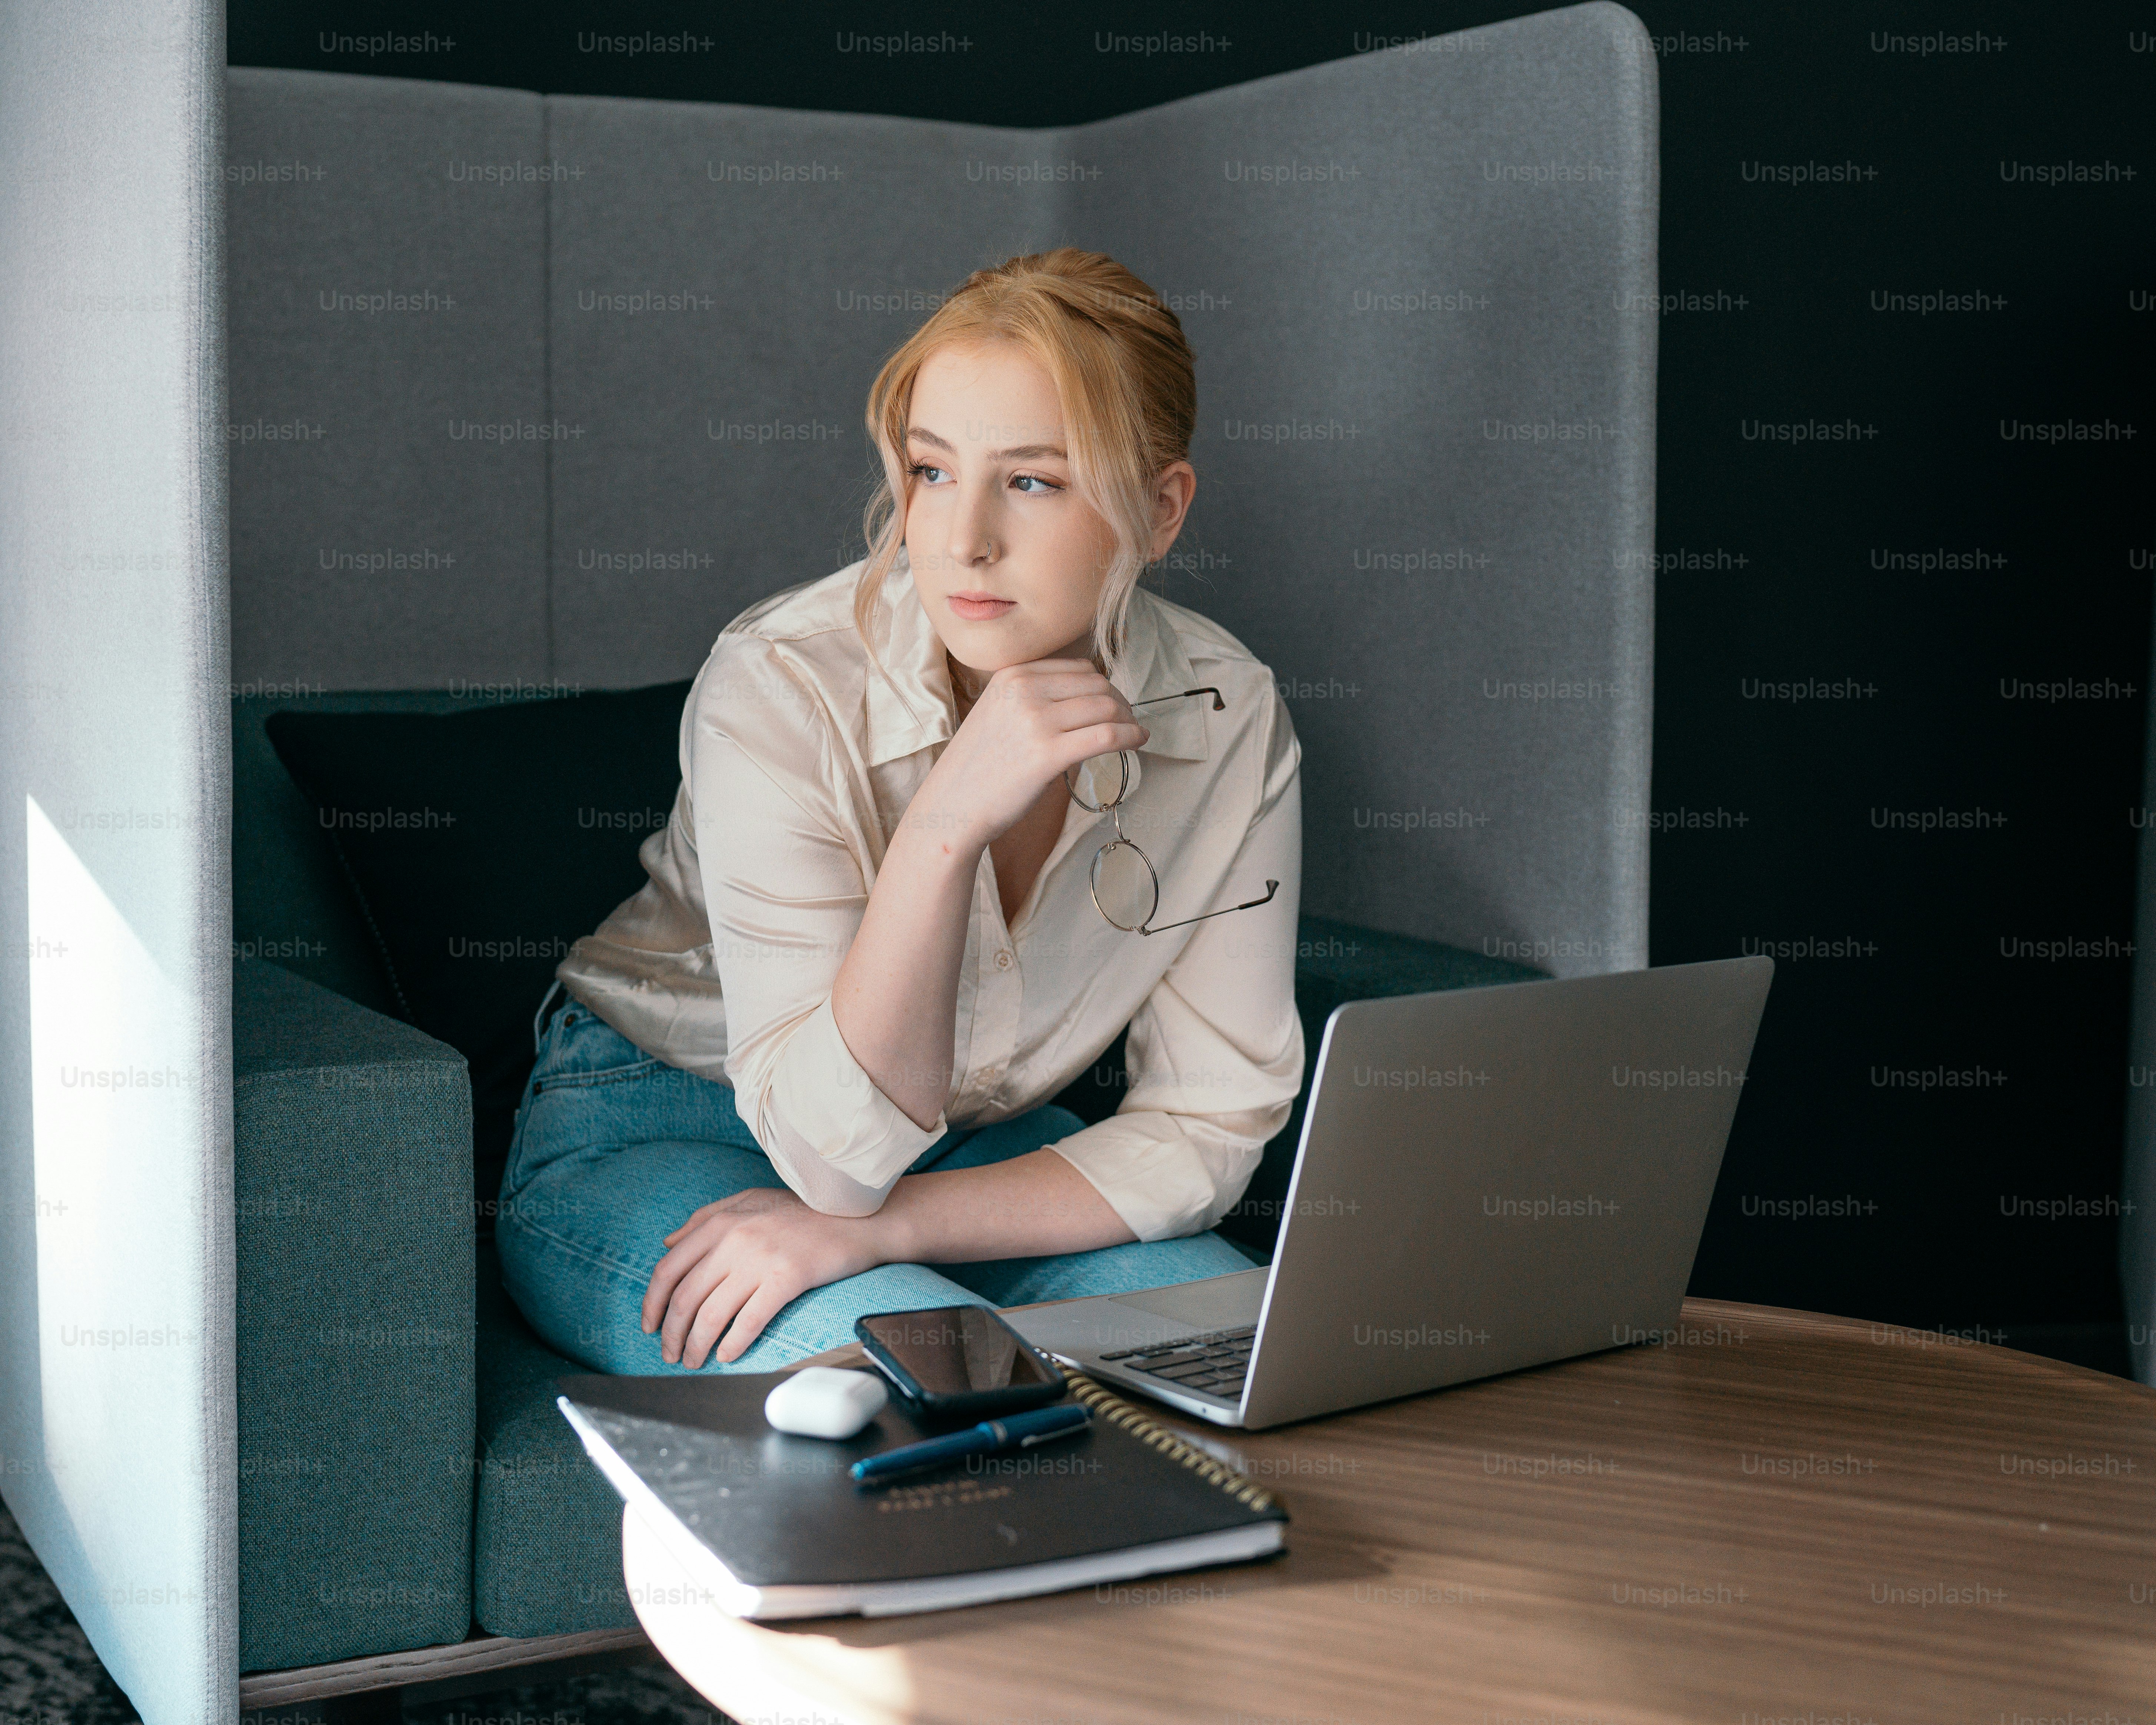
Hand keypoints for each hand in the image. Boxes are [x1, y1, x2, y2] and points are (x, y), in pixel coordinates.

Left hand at [641, 1187, 886, 1367]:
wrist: (860, 1216)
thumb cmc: (804, 1211)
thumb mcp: (750, 1201)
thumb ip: (706, 1218)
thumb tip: (668, 1243)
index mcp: (721, 1222)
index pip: (669, 1269)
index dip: (653, 1303)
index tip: (650, 1325)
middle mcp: (736, 1239)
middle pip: (686, 1298)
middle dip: (672, 1334)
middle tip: (671, 1354)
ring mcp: (761, 1259)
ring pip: (712, 1314)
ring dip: (696, 1346)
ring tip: (694, 1361)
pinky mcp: (788, 1278)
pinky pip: (749, 1321)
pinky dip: (733, 1344)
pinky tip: (727, 1355)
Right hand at [913, 659, 1146, 850]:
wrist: (951, 806)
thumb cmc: (979, 767)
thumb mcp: (999, 713)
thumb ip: (1035, 699)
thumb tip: (1091, 699)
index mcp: (1012, 676)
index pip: (1078, 668)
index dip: (1104, 687)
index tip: (1114, 705)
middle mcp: (1023, 690)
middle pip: (1097, 685)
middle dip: (1120, 703)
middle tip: (1129, 723)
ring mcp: (1035, 721)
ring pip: (1106, 708)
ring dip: (1129, 721)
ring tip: (1134, 735)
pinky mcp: (1048, 754)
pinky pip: (1107, 736)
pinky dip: (1130, 737)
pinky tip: (1138, 743)